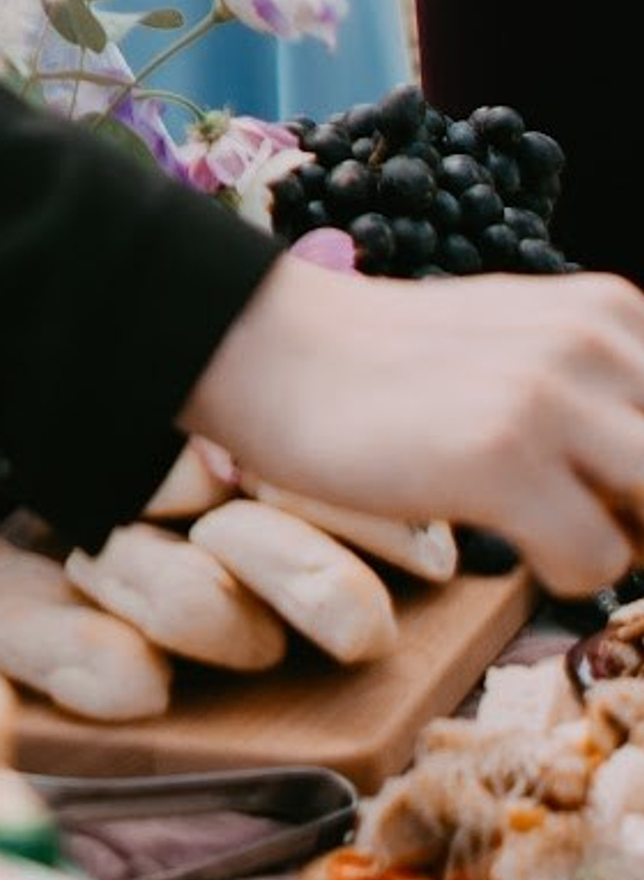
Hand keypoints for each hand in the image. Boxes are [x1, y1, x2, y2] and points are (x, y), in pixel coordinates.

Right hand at [186, 253, 643, 595]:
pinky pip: (599, 562)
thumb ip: (605, 391)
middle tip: (586, 513)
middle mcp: (595, 339)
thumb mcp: (525, 344)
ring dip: (618, 540)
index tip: (615, 495)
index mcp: (611, 309)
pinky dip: (562, 570)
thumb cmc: (397, 364)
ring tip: (549, 518)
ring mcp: (549, 396)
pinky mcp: (501, 456)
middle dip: (642, 511)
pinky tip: (503, 530)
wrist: (272, 349)